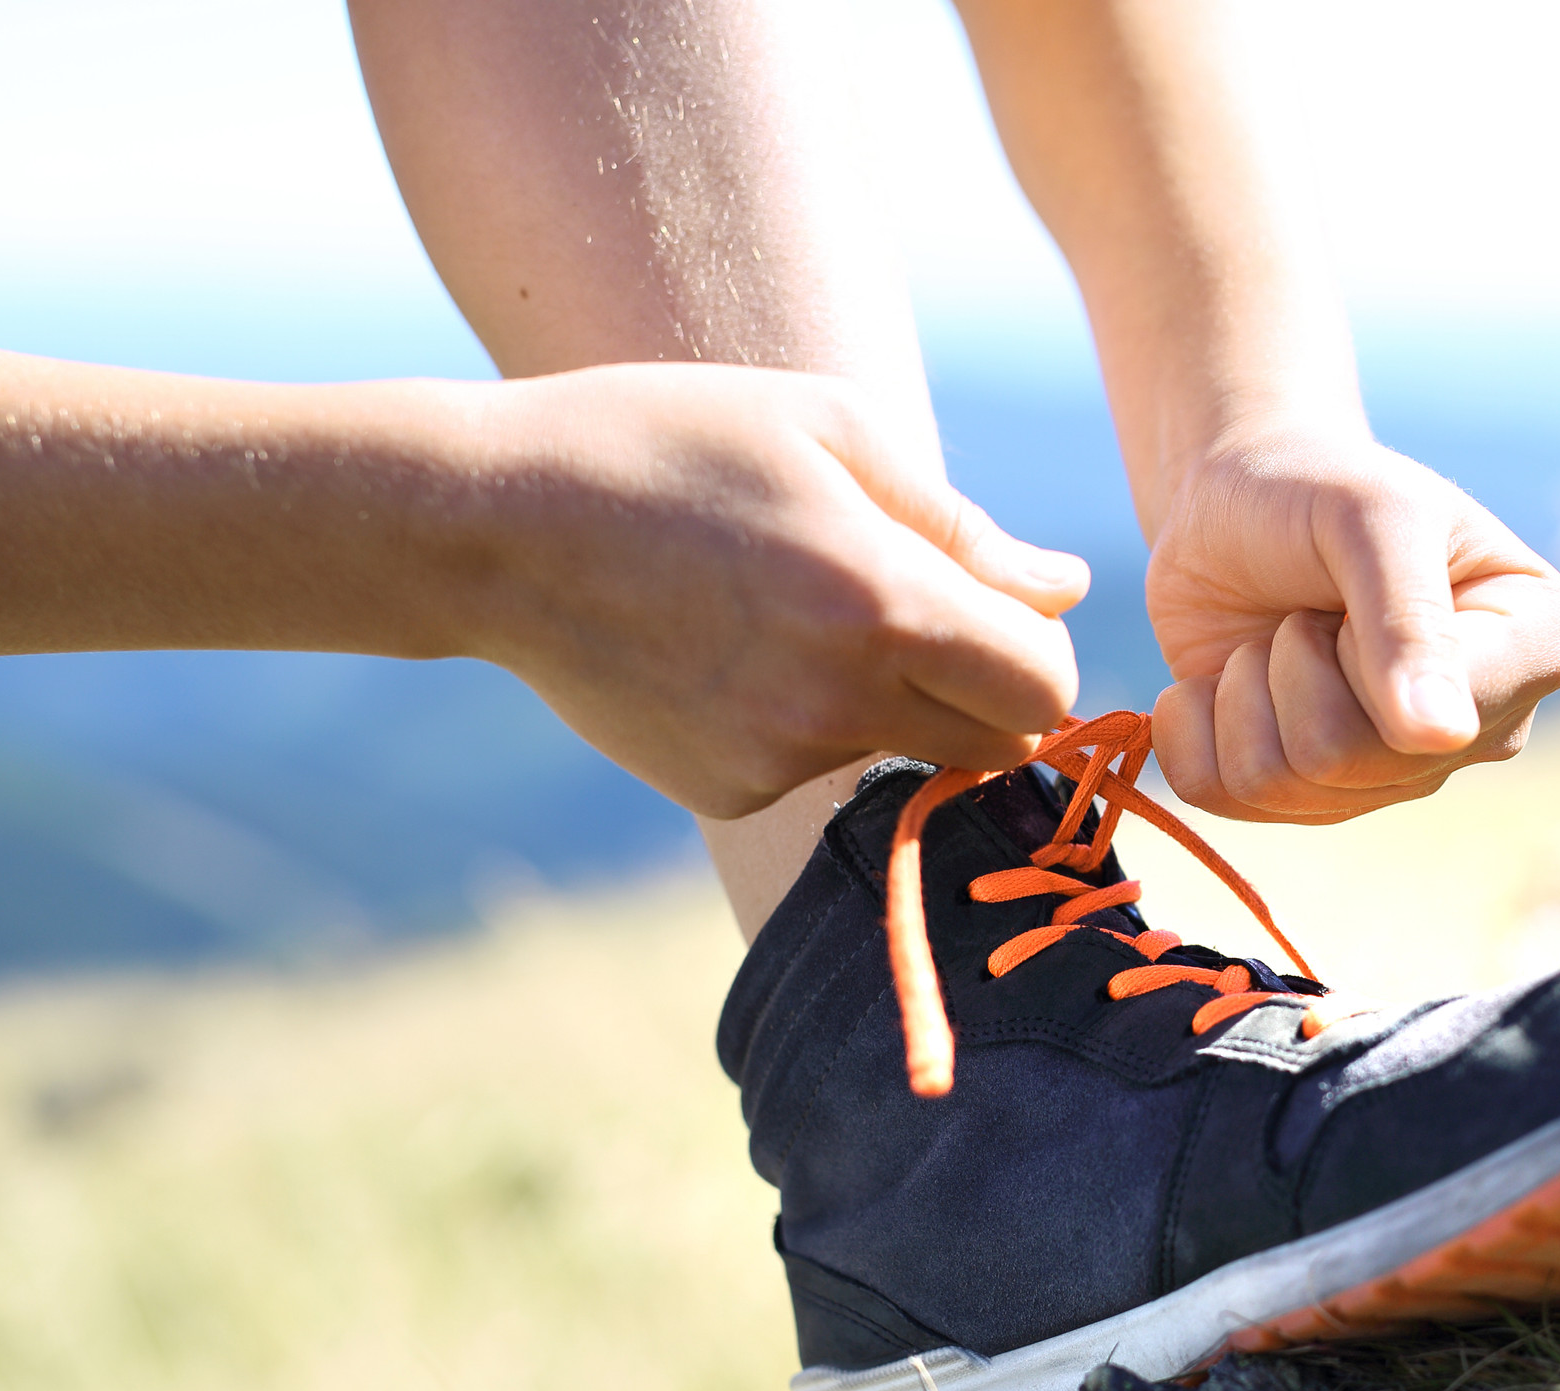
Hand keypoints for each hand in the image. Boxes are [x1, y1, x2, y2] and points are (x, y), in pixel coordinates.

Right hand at [469, 363, 1087, 818]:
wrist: (495, 525)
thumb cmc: (674, 442)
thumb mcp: (831, 431)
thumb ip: (963, 524)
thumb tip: (1064, 590)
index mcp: (885, 604)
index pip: (1045, 688)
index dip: (1040, 652)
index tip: (1001, 614)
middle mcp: (840, 703)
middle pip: (998, 749)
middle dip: (989, 695)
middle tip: (927, 623)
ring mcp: (779, 759)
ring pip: (907, 756)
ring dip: (892, 701)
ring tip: (792, 612)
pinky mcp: (727, 790)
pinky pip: (819, 768)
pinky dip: (806, 722)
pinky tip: (733, 651)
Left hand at [1145, 424, 1559, 822]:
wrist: (1236, 498)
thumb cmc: (1319, 486)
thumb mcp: (1372, 517)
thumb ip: (1407, 621)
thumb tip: (1441, 737)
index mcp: (1536, 649)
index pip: (1434, 725)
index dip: (1358, 654)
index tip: (1362, 585)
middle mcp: (1478, 730)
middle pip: (1347, 764)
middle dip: (1290, 668)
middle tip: (1307, 611)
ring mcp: (1393, 773)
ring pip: (1279, 787)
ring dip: (1241, 692)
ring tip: (1273, 637)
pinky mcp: (1305, 795)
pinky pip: (1223, 800)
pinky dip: (1193, 727)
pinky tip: (1220, 678)